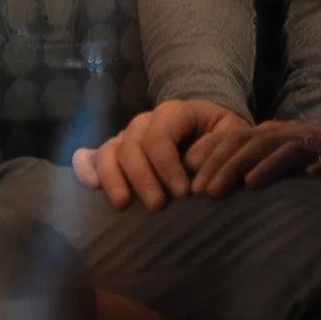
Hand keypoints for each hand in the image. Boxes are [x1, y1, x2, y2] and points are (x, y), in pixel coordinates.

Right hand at [72, 98, 253, 210]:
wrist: (209, 132)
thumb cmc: (223, 138)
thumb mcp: (233, 135)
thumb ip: (221, 146)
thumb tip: (194, 168)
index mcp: (174, 112)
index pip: (160, 134)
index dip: (167, 164)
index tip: (183, 193)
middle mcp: (145, 122)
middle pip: (132, 145)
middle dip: (143, 177)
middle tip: (157, 207)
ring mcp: (127, 136)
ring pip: (109, 151)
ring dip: (114, 179)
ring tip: (123, 205)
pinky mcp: (115, 153)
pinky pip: (91, 155)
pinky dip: (87, 169)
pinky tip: (92, 187)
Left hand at [183, 117, 320, 198]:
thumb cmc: (305, 163)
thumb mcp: (270, 160)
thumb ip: (241, 165)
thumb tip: (202, 181)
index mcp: (271, 133)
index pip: (236, 139)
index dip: (213, 157)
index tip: (192, 183)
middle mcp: (291, 134)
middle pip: (256, 143)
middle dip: (230, 165)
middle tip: (208, 191)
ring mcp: (318, 143)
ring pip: (289, 149)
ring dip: (267, 165)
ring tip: (247, 184)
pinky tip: (309, 177)